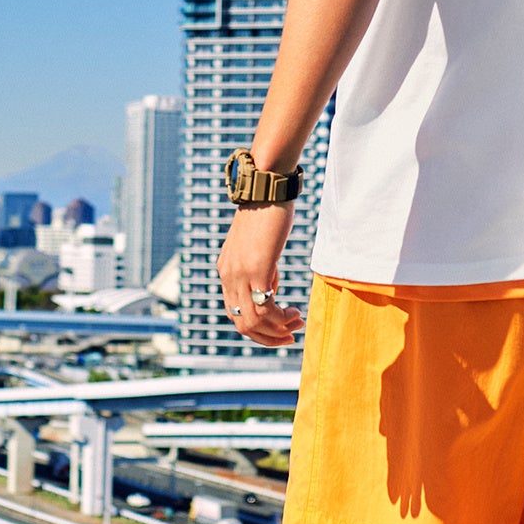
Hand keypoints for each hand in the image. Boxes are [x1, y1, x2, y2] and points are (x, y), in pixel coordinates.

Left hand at [216, 202, 304, 346]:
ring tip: (296, 322)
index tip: (281, 325)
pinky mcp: (257, 268)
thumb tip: (271, 287)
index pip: (235, 313)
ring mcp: (240, 273)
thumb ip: (260, 267)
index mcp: (226, 271)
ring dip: (277, 329)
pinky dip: (279, 318)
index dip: (258, 327)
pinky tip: (293, 312)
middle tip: (290, 333)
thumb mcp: (259, 246)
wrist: (266, 187)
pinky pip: (264, 308)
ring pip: (253, 321)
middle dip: (268, 336)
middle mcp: (228, 276)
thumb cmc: (267, 212)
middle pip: (242, 324)